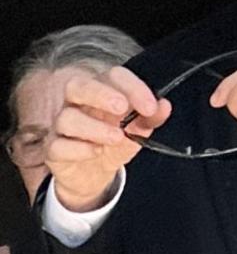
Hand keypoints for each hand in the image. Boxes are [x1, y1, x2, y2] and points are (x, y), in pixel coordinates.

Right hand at [46, 66, 170, 211]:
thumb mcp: (137, 131)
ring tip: (116, 137)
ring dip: (94, 127)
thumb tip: (164, 106)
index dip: (132, 87)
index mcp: (100, 93)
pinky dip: (79, 148)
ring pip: (67, 118)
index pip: (112, 76)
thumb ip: (151, 118)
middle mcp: (78, 105)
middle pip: (78, 86)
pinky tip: (96, 152)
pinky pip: (58, 145)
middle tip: (121, 107)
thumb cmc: (113, 145)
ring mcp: (63, 127)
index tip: (150, 106)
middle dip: (101, 94)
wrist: (94, 177)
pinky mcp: (54, 150)